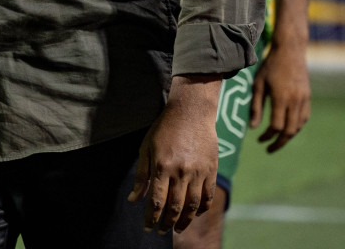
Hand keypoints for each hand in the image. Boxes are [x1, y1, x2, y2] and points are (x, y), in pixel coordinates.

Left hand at [128, 75, 221, 234]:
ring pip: (193, 205)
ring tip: (177, 228)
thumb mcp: (146, 148)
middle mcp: (181, 172)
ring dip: (185, 220)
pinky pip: (208, 196)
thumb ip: (141, 175)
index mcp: (162, 166)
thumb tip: (133, 200)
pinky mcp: (211, 170)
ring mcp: (198, 172)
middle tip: (161, 232)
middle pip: (175, 207)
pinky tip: (195, 214)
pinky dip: (202, 208)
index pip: (156, 201)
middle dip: (167, 223)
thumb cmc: (164, 129)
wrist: (191, 112)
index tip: (147, 228)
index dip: (151, 218)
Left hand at [251, 39, 311, 152]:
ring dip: (288, 136)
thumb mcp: (258, 84)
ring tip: (277, 140)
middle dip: (279, 142)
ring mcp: (304, 100)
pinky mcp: (308, 97)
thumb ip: (256, 106)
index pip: (276, 126)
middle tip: (269, 149)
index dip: (267, 136)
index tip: (259, 139)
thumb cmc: (270, 66)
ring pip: (298, 126)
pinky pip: (304, 118)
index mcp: (281, 98)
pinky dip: (296, 126)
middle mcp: (295, 101)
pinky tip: (288, 128)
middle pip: (289, 130)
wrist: (290, 51)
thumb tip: (252, 127)